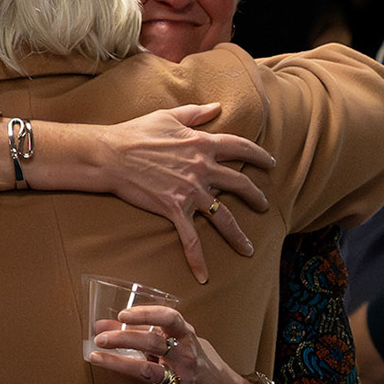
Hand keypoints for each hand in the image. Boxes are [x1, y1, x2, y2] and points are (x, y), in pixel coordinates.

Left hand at [85, 304, 265, 383]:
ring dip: (118, 364)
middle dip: (123, 339)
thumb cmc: (196, 361)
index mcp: (187, 338)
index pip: (169, 319)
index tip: (123, 314)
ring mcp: (178, 382)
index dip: (145, 315)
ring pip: (145, 371)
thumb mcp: (180, 340)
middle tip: (100, 338)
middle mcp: (184, 358)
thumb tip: (105, 323)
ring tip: (95, 357)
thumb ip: (147, 331)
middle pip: (152, 344)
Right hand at [92, 103, 274, 282]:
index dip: (259, 156)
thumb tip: (216, 107)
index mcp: (203, 144)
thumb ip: (196, 113)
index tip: (270, 163)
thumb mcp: (169, 116)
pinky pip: (190, 239)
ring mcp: (190, 191)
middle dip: (256, 197)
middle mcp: (203, 168)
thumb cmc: (136, 133)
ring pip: (223, 217)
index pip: (241, 149)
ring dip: (238, 234)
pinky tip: (203, 276)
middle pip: (240, 185)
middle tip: (264, 206)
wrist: (112, 155)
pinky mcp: (174, 209)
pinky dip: (197, 260)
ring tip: (248, 248)